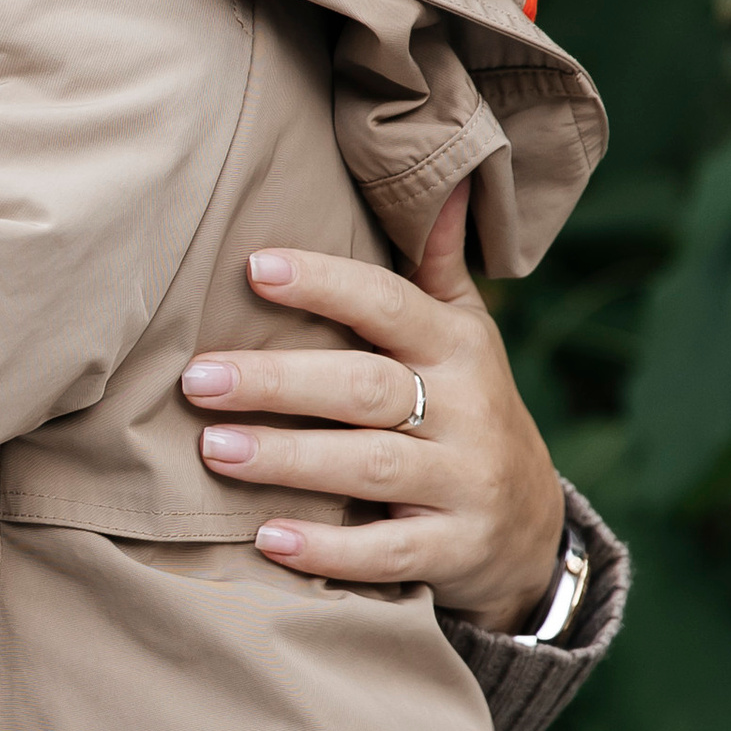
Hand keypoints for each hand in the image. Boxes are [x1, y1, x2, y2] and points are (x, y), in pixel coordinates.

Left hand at [178, 186, 564, 630]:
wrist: (533, 529)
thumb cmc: (465, 410)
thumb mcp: (461, 334)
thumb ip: (434, 265)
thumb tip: (441, 178)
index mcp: (456, 346)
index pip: (389, 303)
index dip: (325, 285)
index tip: (253, 267)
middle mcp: (467, 409)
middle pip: (365, 387)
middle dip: (279, 382)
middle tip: (197, 378)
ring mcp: (465, 482)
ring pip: (371, 466)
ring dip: (288, 458)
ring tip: (212, 450)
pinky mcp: (456, 548)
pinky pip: (389, 552)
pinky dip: (328, 549)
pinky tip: (266, 538)